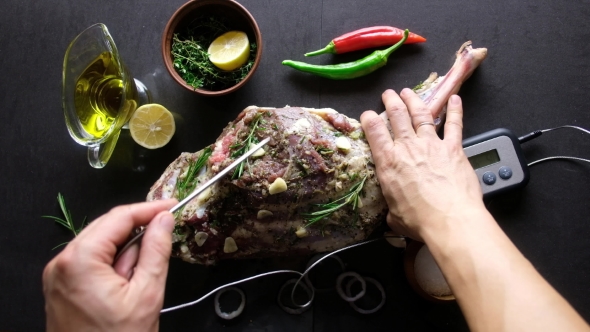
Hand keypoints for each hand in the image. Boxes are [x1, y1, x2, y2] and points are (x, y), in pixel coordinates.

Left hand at [43, 199, 176, 331]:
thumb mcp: (146, 294)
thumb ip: (156, 250)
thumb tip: (164, 221)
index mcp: (80, 260)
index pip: (119, 217)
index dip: (149, 209)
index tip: (171, 205)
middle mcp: (62, 263)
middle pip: (107, 228)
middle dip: (138, 229)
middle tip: (167, 230)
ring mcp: (59, 276)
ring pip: (101, 245)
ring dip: (127, 251)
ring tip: (143, 277)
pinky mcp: (62, 287)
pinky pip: (92, 262)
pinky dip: (114, 264)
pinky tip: (129, 280)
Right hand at [360, 88, 483, 240]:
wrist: (449, 220)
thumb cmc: (420, 220)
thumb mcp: (395, 216)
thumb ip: (392, 210)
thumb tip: (393, 217)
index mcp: (389, 162)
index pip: (374, 131)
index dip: (369, 118)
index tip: (368, 115)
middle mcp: (408, 148)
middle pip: (398, 115)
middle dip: (391, 102)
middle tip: (389, 94)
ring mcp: (432, 145)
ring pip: (421, 115)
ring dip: (414, 101)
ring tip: (409, 93)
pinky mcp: (454, 148)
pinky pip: (454, 124)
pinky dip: (455, 110)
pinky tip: (455, 99)